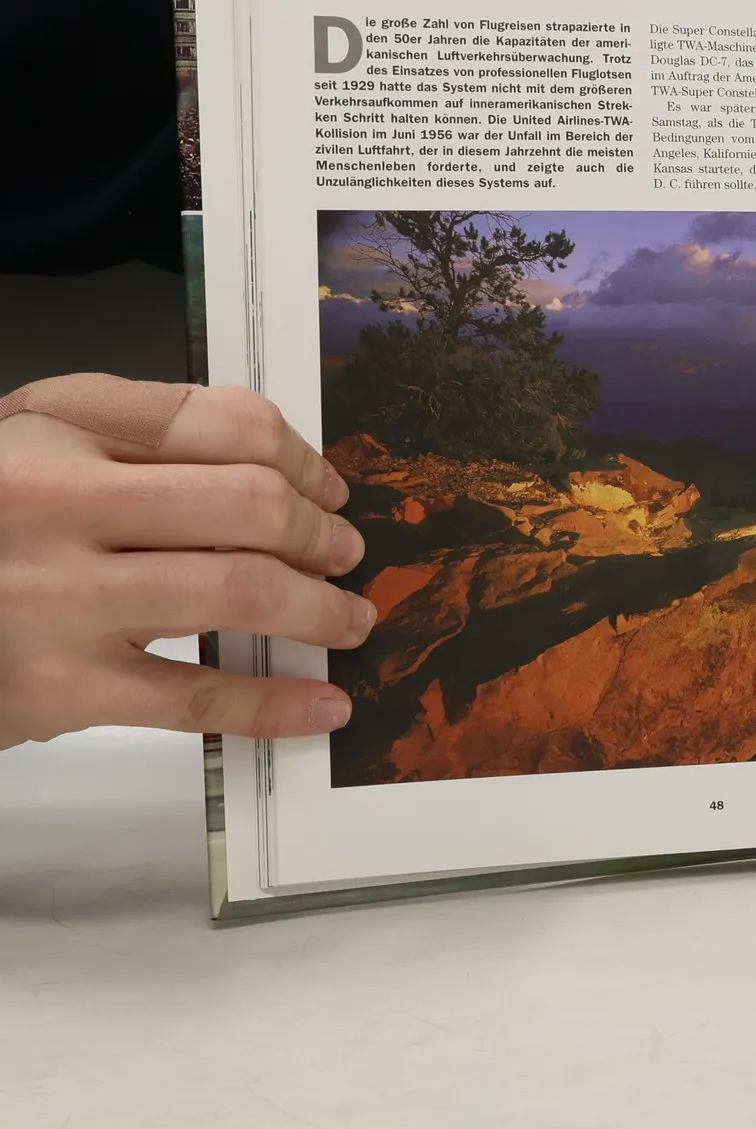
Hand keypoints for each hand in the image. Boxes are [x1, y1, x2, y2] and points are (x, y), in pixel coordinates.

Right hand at [0, 381, 371, 747]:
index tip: (330, 488)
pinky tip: (324, 706)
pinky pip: (196, 697)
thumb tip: (282, 467)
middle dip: (321, 533)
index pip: (223, 422)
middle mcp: (58, 504)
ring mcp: (58, 599)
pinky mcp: (58, 688)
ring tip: (348, 620)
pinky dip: (275, 705)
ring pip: (239, 592)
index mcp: (58, 429)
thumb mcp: (34, 438)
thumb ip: (143, 431)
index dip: (302, 457)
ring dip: (321, 610)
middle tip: (345, 554)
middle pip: (248, 504)